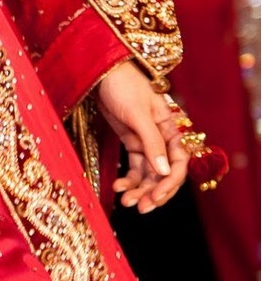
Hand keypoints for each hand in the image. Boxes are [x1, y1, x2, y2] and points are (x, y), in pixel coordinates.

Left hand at [96, 61, 188, 213]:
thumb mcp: (138, 114)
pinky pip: (135, 167)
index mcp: (170, 127)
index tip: (157, 197)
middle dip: (155, 192)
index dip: (171, 182)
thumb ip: (152, 142)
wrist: (101, 71)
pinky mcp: (131, 141)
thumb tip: (164, 171)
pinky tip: (118, 187)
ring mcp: (146, 140)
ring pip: (149, 173)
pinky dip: (128, 179)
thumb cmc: (123, 85)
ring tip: (126, 202)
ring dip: (140, 190)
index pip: (179, 161)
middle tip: (141, 209)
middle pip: (165, 172)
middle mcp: (162, 136)